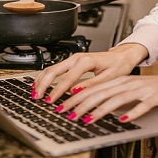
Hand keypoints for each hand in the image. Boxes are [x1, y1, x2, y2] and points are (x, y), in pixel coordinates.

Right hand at [32, 43, 148, 102]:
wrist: (122, 56)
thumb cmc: (118, 66)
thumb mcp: (109, 78)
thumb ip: (91, 84)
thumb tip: (75, 91)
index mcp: (86, 61)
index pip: (67, 79)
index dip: (57, 91)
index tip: (51, 101)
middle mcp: (77, 57)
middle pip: (53, 70)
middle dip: (43, 85)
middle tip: (36, 97)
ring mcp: (73, 58)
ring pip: (51, 68)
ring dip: (42, 80)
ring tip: (35, 93)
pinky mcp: (72, 61)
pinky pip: (55, 68)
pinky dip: (46, 76)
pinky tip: (40, 84)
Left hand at [59, 68, 157, 123]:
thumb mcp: (135, 91)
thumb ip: (118, 97)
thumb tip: (97, 108)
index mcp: (122, 80)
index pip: (94, 88)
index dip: (77, 97)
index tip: (64, 106)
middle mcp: (130, 83)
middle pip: (101, 92)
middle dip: (81, 104)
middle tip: (68, 114)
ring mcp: (143, 90)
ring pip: (117, 98)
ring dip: (100, 109)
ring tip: (87, 119)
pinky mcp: (157, 97)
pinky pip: (142, 106)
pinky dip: (132, 112)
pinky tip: (122, 120)